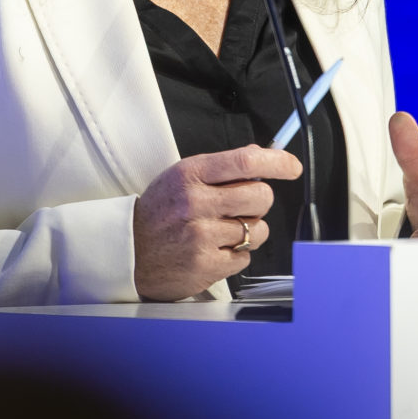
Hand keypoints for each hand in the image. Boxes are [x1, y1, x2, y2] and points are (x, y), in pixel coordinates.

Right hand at [133, 145, 301, 298]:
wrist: (126, 252)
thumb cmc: (157, 213)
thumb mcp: (180, 178)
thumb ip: (220, 167)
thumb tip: (259, 154)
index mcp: (190, 175)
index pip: (246, 162)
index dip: (277, 162)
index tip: (291, 166)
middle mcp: (196, 203)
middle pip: (261, 196)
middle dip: (260, 201)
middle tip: (242, 206)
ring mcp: (202, 236)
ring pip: (258, 229)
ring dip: (249, 230)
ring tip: (223, 230)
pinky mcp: (207, 265)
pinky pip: (246, 256)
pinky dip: (236, 253)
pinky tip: (215, 248)